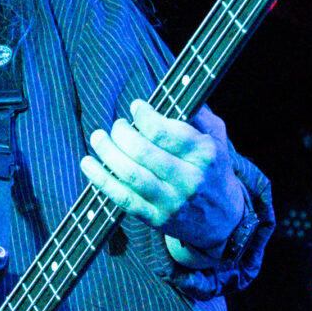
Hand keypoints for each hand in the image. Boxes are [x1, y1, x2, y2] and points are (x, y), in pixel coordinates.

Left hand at [83, 100, 245, 251]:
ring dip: (108, 153)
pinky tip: (88, 165)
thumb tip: (175, 91)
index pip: (166, 132)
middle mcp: (189, 179)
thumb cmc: (213, 169)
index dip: (144, 116)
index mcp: (204, 154)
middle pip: (144, 152)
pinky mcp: (156, 218)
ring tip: (98, 138)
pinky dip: (101, 180)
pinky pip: (123, 198)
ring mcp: (171, 202)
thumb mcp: (216, 138)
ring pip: (131, 175)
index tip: (136, 107)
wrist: (222, 219)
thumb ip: (198, 114)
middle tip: (117, 125)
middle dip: (122, 133)